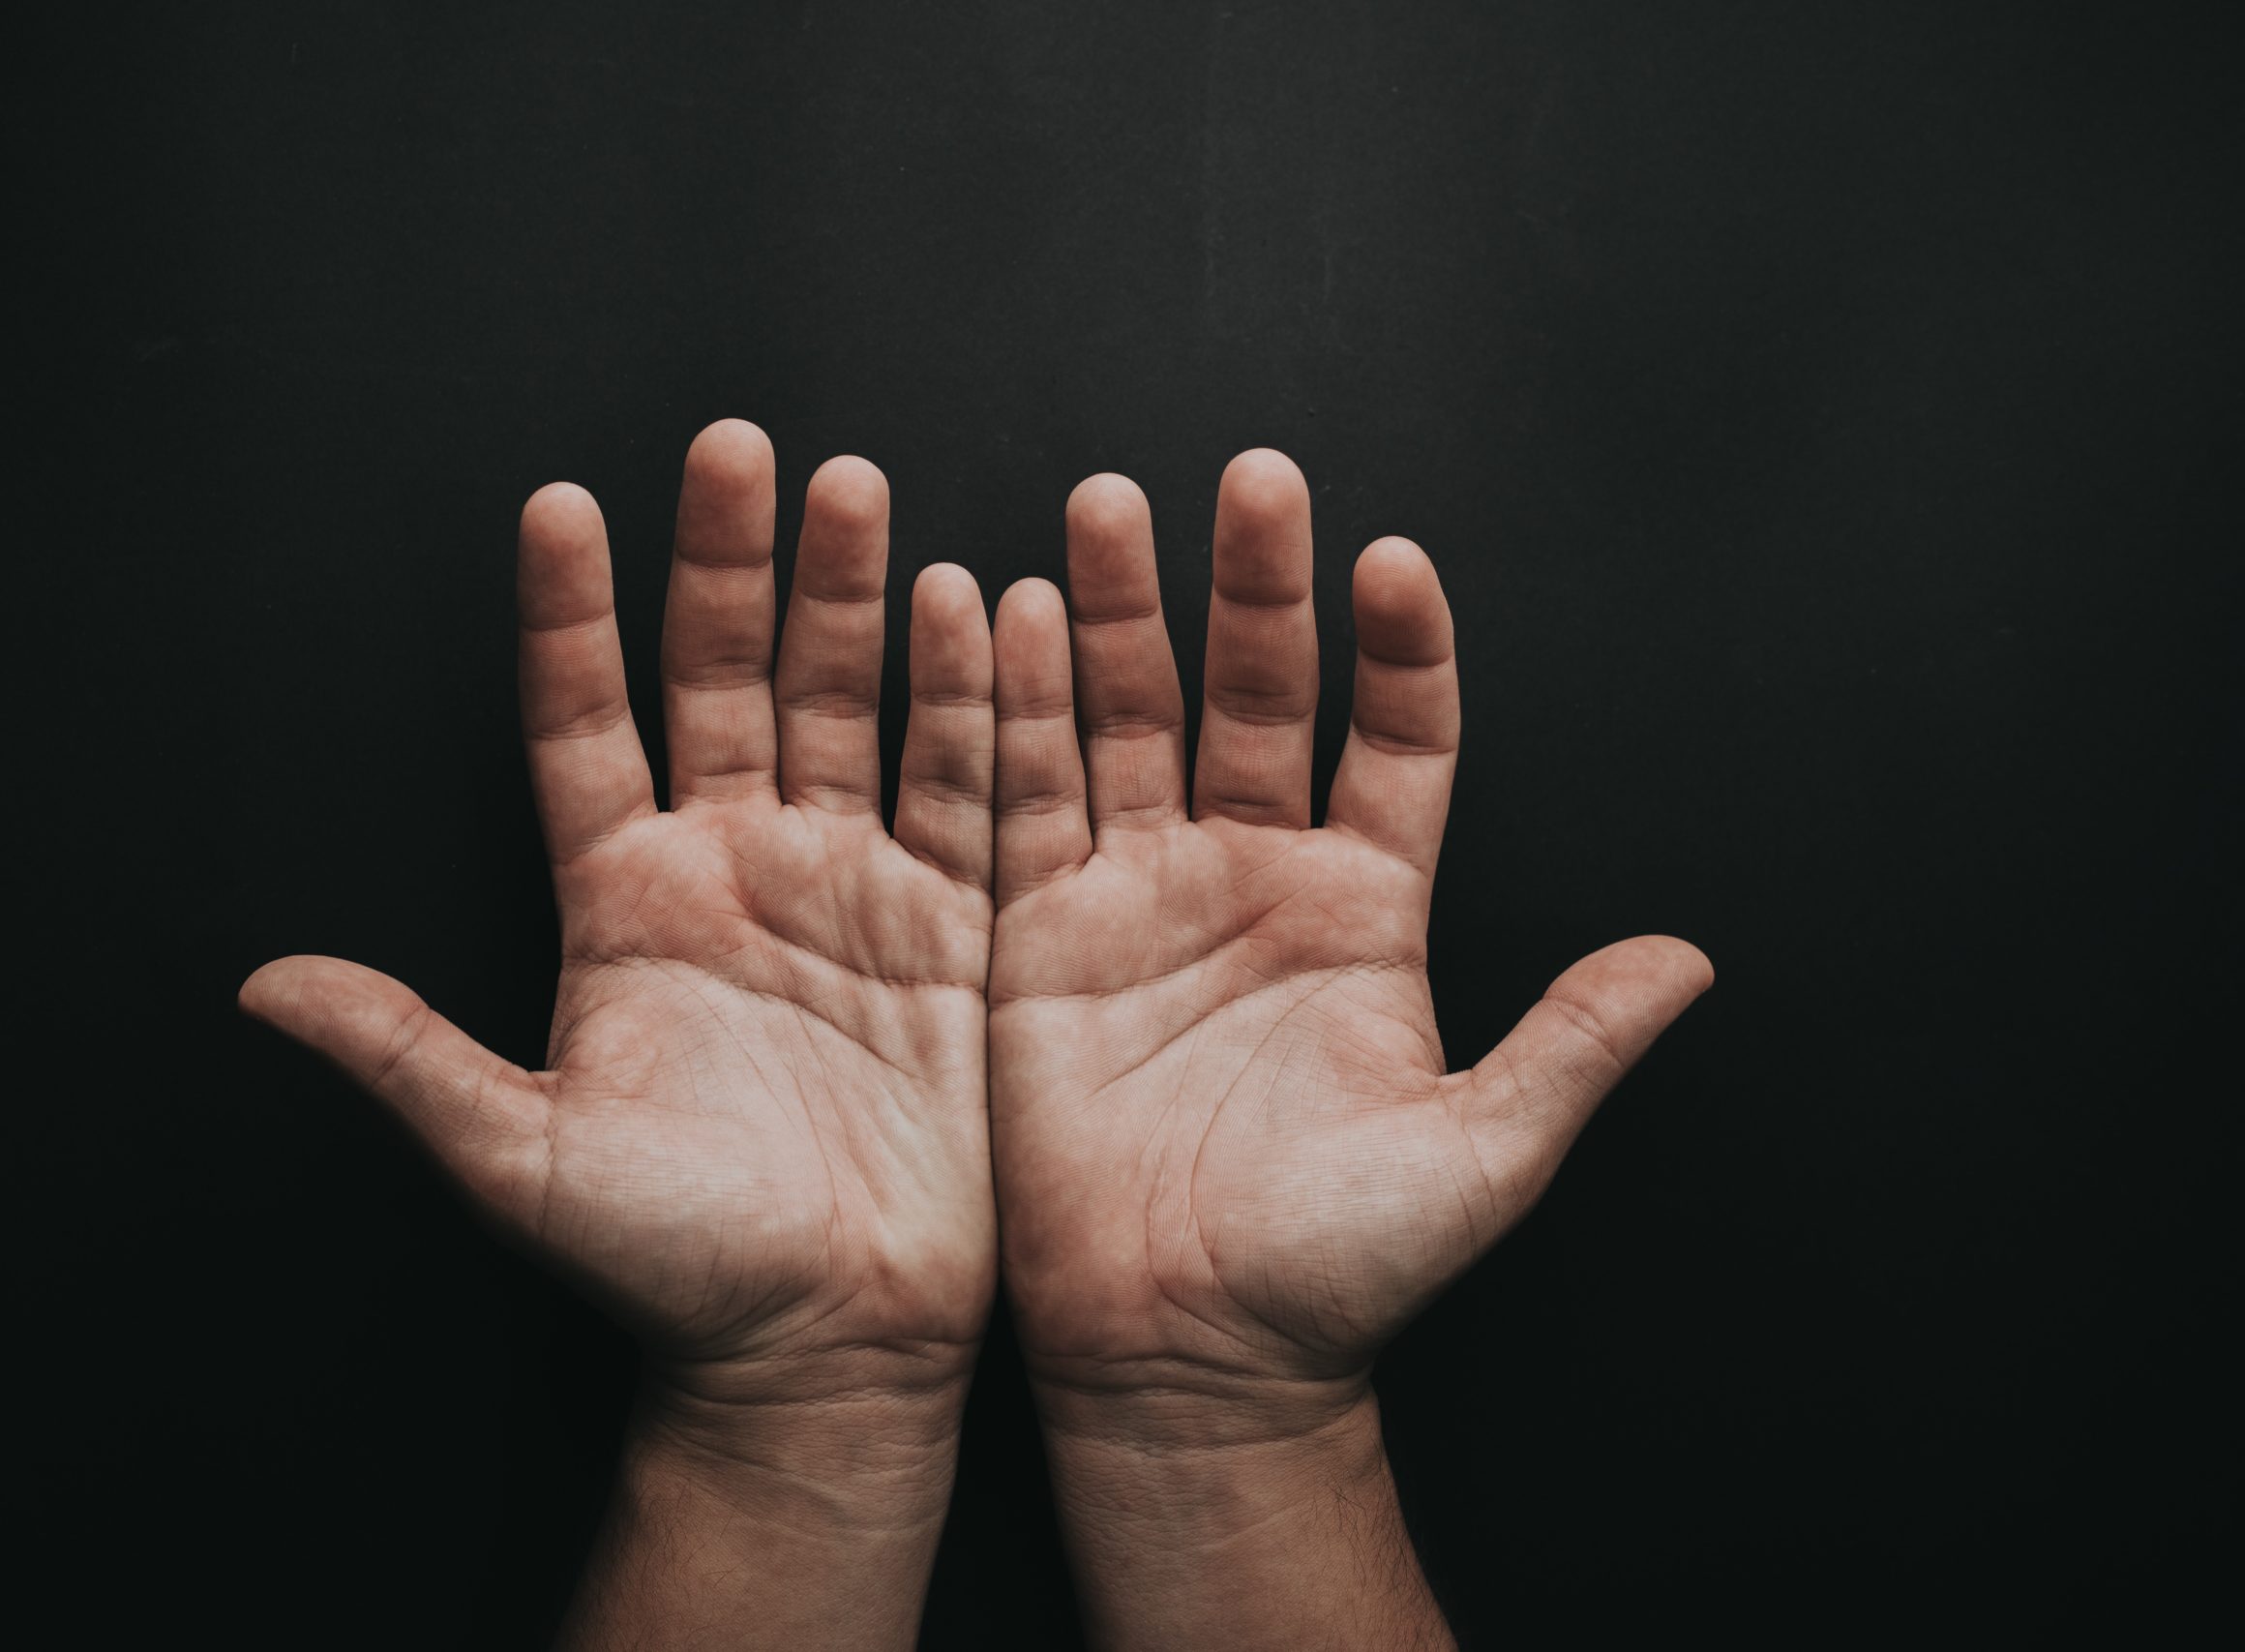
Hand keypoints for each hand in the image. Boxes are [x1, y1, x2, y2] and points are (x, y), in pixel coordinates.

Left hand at [240, 420, 997, 1648]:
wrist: (825, 1345)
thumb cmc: (670, 1266)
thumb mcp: (524, 1164)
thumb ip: (410, 1058)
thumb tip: (261, 986)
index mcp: (621, 904)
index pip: (585, 726)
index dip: (571, 618)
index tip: (558, 505)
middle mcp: (729, 871)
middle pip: (724, 681)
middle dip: (731, 565)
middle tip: (742, 447)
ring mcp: (841, 889)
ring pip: (843, 707)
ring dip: (848, 600)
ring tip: (854, 492)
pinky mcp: (946, 929)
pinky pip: (959, 788)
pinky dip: (968, 701)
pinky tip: (974, 606)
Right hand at [986, 450, 1710, 1647]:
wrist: (1186, 1354)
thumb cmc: (1337, 1270)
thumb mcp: (1480, 1156)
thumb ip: (1573, 1043)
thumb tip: (1693, 957)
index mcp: (1366, 912)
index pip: (1394, 744)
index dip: (1399, 653)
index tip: (1393, 562)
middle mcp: (1254, 880)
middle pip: (1258, 698)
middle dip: (1252, 590)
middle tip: (1249, 482)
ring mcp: (1142, 897)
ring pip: (1131, 722)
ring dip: (1120, 617)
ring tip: (1109, 507)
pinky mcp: (1041, 937)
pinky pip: (1023, 801)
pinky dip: (1011, 712)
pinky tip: (1006, 616)